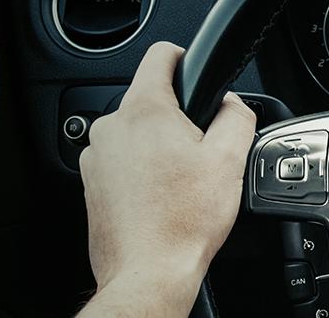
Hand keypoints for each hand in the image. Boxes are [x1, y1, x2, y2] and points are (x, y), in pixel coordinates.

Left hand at [77, 42, 255, 316]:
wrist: (149, 274)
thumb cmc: (182, 223)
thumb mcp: (230, 160)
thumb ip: (237, 115)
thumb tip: (233, 103)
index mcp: (144, 109)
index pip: (160, 55)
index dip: (184, 57)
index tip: (194, 72)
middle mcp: (111, 126)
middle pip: (150, 99)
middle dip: (176, 118)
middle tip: (199, 151)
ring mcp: (96, 156)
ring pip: (135, 133)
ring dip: (157, 147)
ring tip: (179, 182)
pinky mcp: (91, 183)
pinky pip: (121, 161)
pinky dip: (140, 172)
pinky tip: (160, 197)